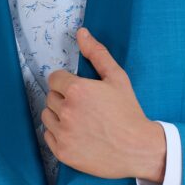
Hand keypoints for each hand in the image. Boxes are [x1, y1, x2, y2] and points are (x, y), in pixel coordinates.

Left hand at [41, 26, 165, 180]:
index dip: (68, 83)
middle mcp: (66, 111)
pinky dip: (59, 134)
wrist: (138, 149)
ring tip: (81, 120)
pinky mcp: (62, 152)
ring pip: (47, 115)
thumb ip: (97, 54)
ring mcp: (63, 133)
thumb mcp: (117, 78)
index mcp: (77, 90)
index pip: (55, 79)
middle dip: (64, 99)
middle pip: (51, 97)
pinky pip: (48, 135)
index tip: (81, 92)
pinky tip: (77, 134)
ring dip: (58, 115)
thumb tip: (81, 33)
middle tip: (86, 107)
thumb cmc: (129, 112)